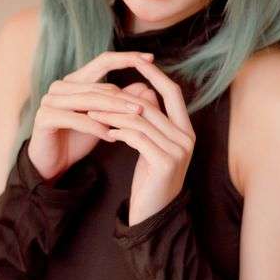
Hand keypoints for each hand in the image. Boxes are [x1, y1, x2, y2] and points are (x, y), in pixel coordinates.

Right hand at [25, 50, 155, 180]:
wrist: (51, 163)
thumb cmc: (78, 138)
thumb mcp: (103, 119)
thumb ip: (121, 102)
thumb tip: (146, 87)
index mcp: (75, 80)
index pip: (103, 61)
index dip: (127, 58)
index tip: (151, 58)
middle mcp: (61, 86)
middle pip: (100, 86)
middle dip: (125, 97)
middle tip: (145, 108)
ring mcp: (50, 100)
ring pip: (89, 101)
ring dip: (114, 111)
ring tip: (134, 119)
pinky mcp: (45, 117)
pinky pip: (76, 119)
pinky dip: (96, 128)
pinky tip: (111, 137)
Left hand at [85, 60, 195, 224]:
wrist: (153, 216)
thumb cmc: (150, 181)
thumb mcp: (153, 148)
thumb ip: (152, 123)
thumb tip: (142, 94)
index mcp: (186, 131)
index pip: (173, 93)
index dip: (155, 76)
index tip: (135, 62)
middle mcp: (187, 138)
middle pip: (152, 105)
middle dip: (122, 98)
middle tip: (97, 94)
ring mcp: (178, 150)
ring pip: (141, 120)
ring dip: (113, 115)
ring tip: (93, 114)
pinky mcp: (165, 162)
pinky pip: (137, 137)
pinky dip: (119, 132)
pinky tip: (106, 133)